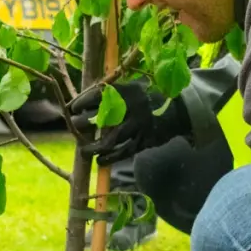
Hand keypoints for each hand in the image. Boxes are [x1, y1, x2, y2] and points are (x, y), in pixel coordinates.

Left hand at [69, 81, 188, 164]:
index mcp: (126, 92)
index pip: (98, 96)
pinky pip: (123, 152)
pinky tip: (100, 160)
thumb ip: (110, 95)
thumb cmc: (146, 99)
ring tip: (83, 151)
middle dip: (84, 124)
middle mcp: (131, 108)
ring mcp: (138, 126)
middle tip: (75, 126)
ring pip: (111, 140)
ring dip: (94, 147)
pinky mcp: (144, 140)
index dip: (82, 102)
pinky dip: (110, 158)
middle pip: (101, 118)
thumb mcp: (130, 89)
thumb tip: (82, 106)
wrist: (176, 111)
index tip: (73, 109)